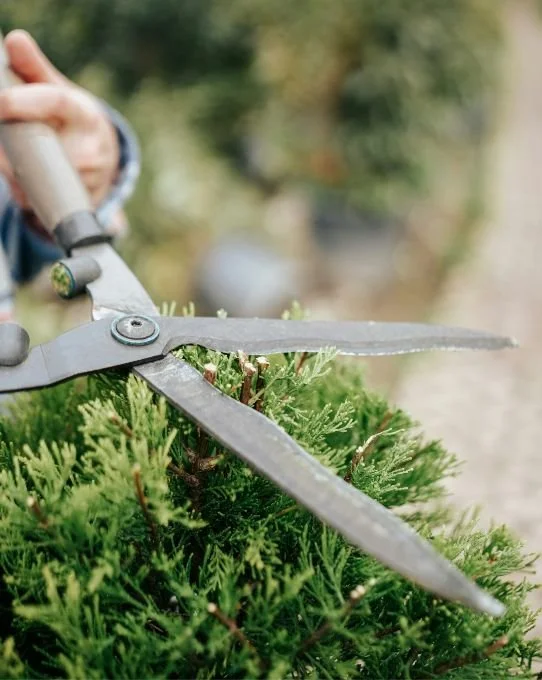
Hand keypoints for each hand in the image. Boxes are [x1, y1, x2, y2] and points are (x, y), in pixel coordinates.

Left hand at [0, 30, 119, 210]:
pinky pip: (38, 198)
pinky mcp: (77, 204)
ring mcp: (87, 181)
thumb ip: (33, 68)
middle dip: (11, 143)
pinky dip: (22, 188)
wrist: (102, 161)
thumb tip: (16, 40)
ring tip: (18, 155)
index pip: (54, 102)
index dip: (22, 101)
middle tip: (4, 136)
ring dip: (13, 166)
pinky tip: (27, 176)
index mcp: (85, 115)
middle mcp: (92, 150)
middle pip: (38, 146)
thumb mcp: (56, 91)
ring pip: (34, 175)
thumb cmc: (69, 119)